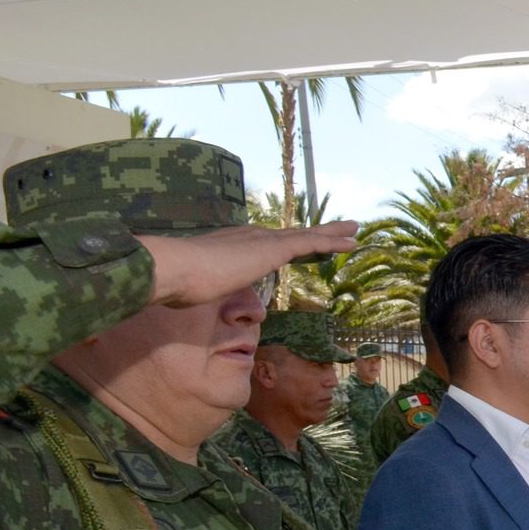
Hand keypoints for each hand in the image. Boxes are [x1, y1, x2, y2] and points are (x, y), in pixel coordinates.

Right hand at [139, 222, 358, 307]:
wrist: (175, 269)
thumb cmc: (179, 283)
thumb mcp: (196, 288)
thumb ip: (201, 289)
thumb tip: (190, 300)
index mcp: (234, 244)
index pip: (268, 244)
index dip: (288, 244)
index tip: (300, 244)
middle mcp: (251, 237)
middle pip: (292, 235)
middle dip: (315, 233)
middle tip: (339, 230)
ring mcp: (263, 240)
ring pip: (306, 235)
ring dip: (332, 233)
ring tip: (354, 229)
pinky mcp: (273, 248)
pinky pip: (310, 243)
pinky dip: (332, 241)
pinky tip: (350, 243)